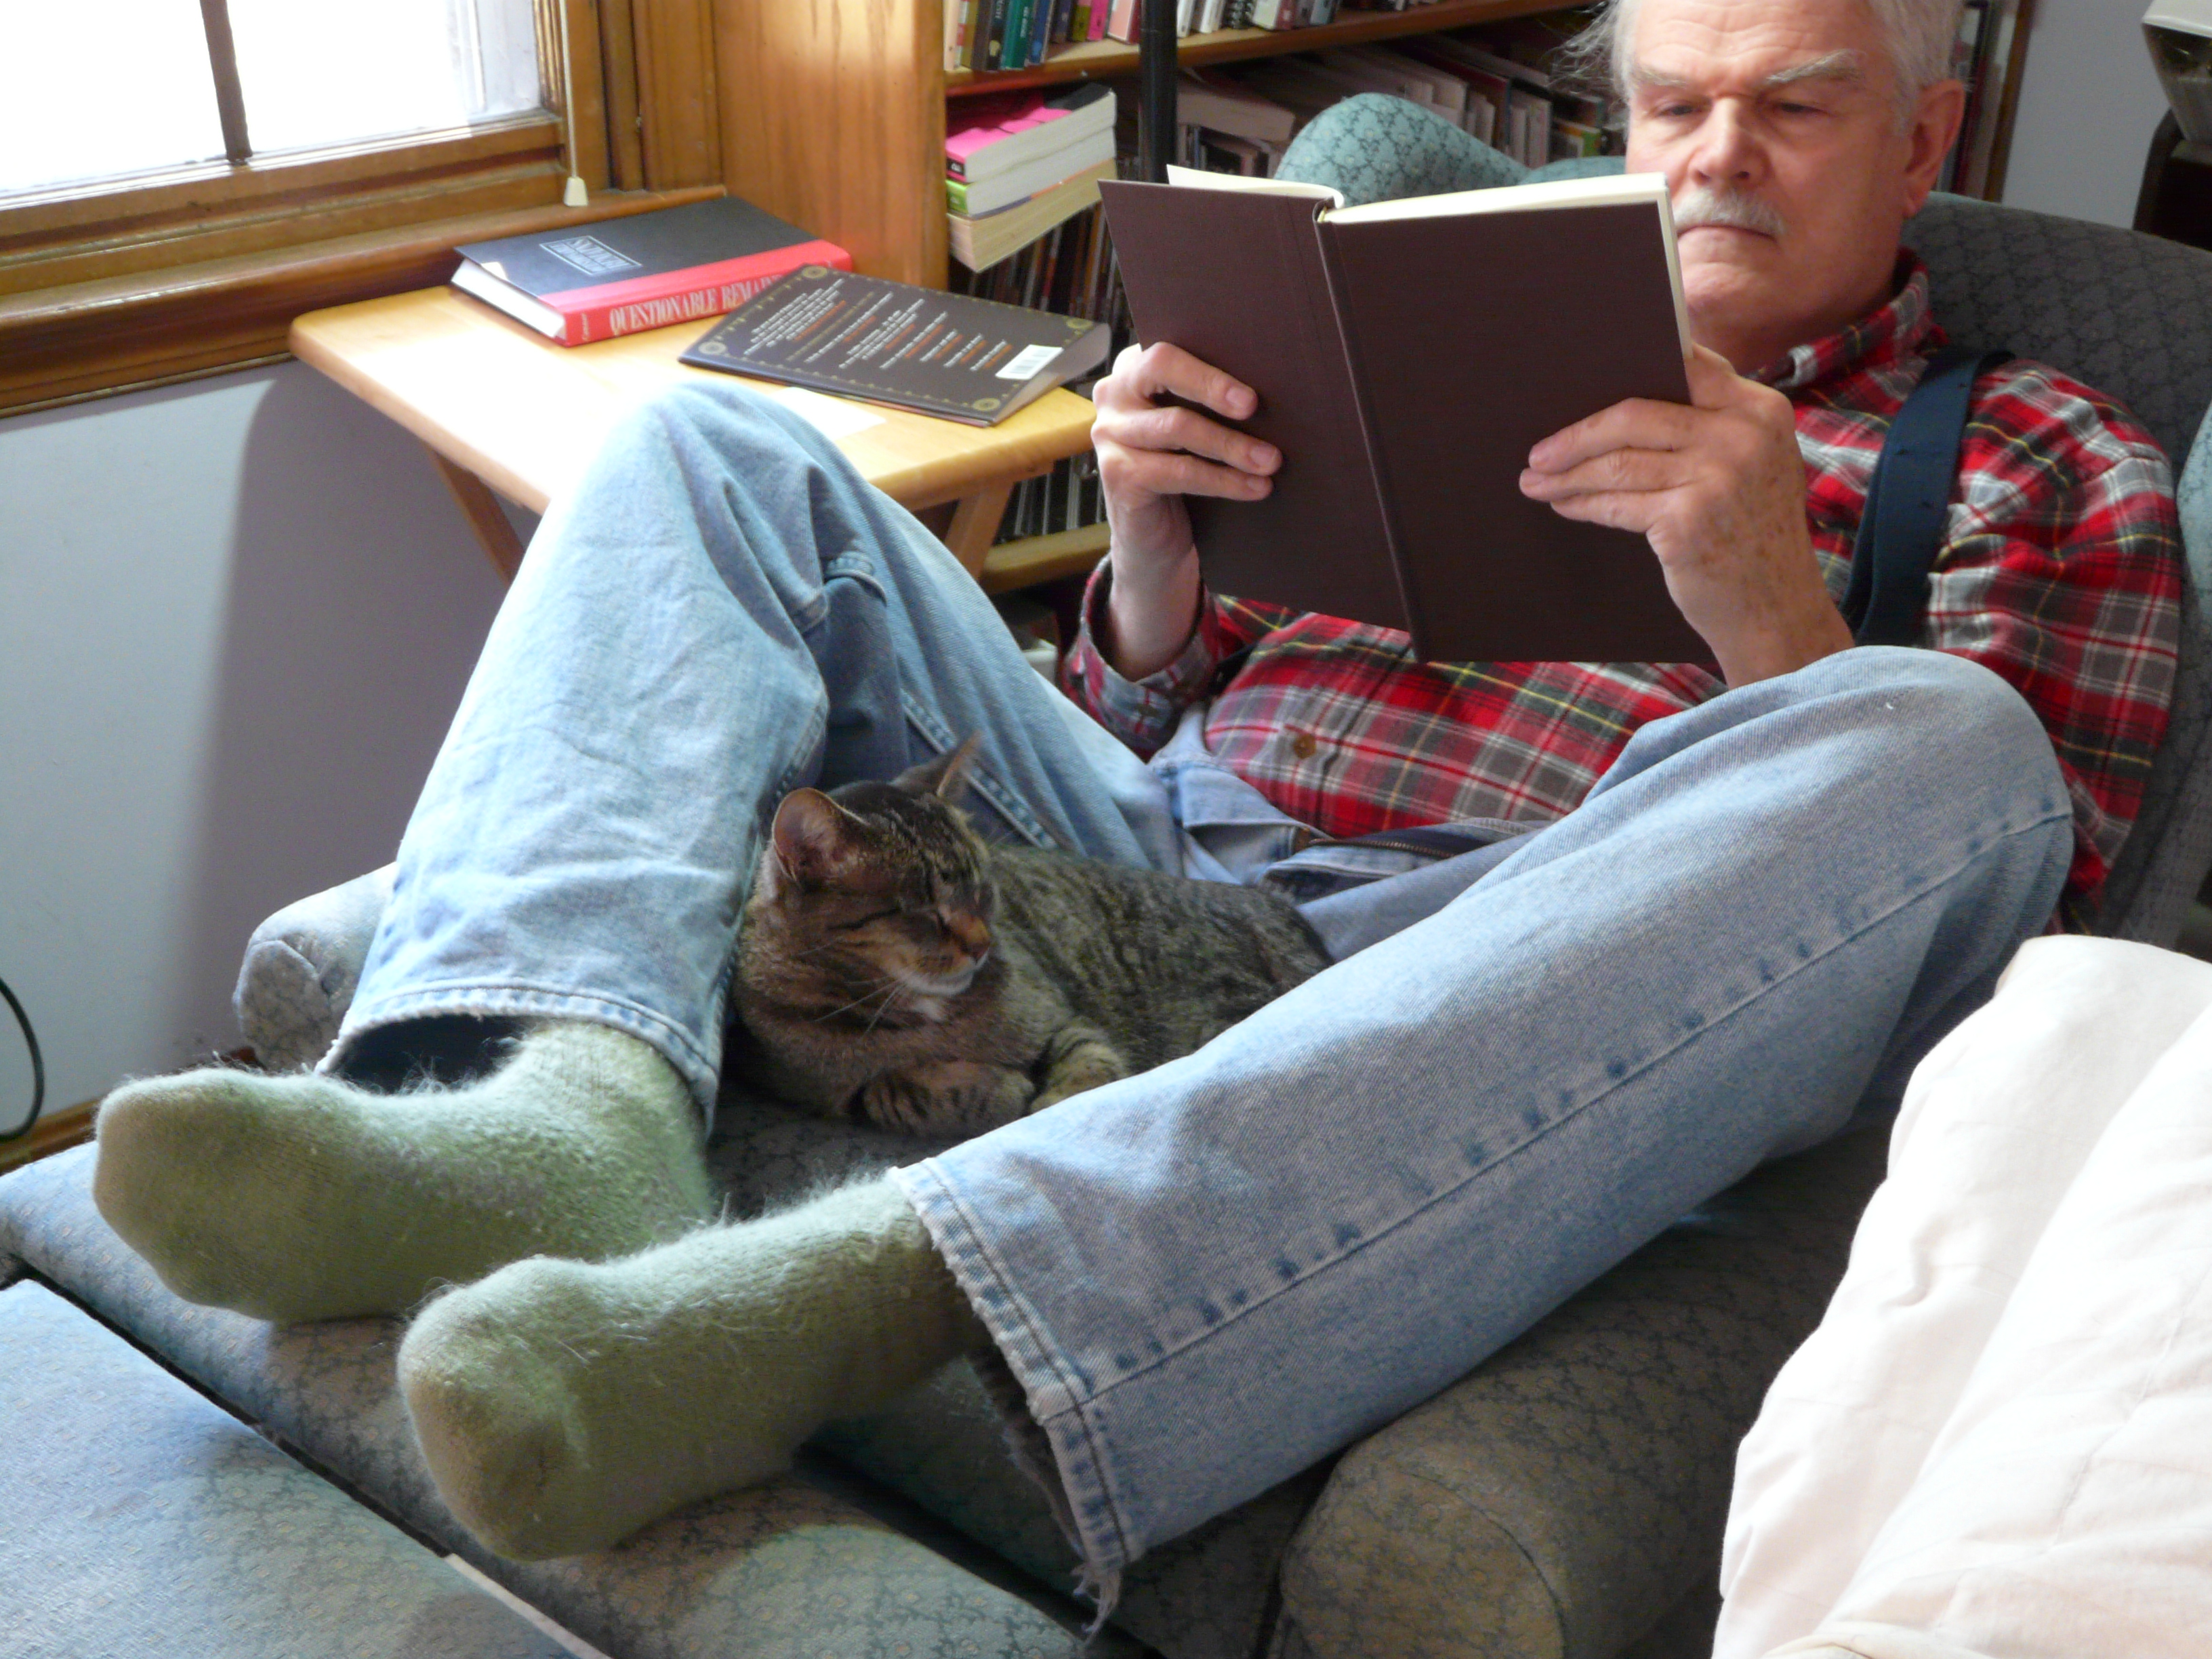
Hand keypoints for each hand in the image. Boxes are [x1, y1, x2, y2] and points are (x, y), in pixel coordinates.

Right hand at [1090, 342, 1280, 679]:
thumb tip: (1273, 389)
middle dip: (1213, 385)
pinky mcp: (1117, 474)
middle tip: (1254, 406)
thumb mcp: (1196, 430)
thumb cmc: (1185, 474)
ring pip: (1178, 426)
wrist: (1156, 543)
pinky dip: (1222, 480)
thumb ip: (1211, 402)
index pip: (1169, 347)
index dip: (1210, 364)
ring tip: (1270, 461)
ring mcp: (1110, 433)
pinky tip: (1254, 488)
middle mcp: (1114, 393)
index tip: (1250, 387)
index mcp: (1135, 368)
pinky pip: (1178, 471)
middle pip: (1161, 368)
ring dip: (1231, 445)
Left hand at [1517, 345, 1851, 686]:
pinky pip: (1615, 503)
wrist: (1777, 609)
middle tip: (1538, 451)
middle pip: (1633, 414)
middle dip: (1576, 433)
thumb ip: (1715, 425)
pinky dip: (1582, 504)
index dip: (1630, 363)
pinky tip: (1563, 504)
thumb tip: (1628, 401)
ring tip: (1537, 480)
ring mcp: (1715, 477)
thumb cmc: (1755, 534)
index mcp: (1760, 410)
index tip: (1582, 374)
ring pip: (1617, 462)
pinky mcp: (1685, 520)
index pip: (1686, 365)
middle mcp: (1741, 435)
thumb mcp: (1757, 464)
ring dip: (1567, 473)